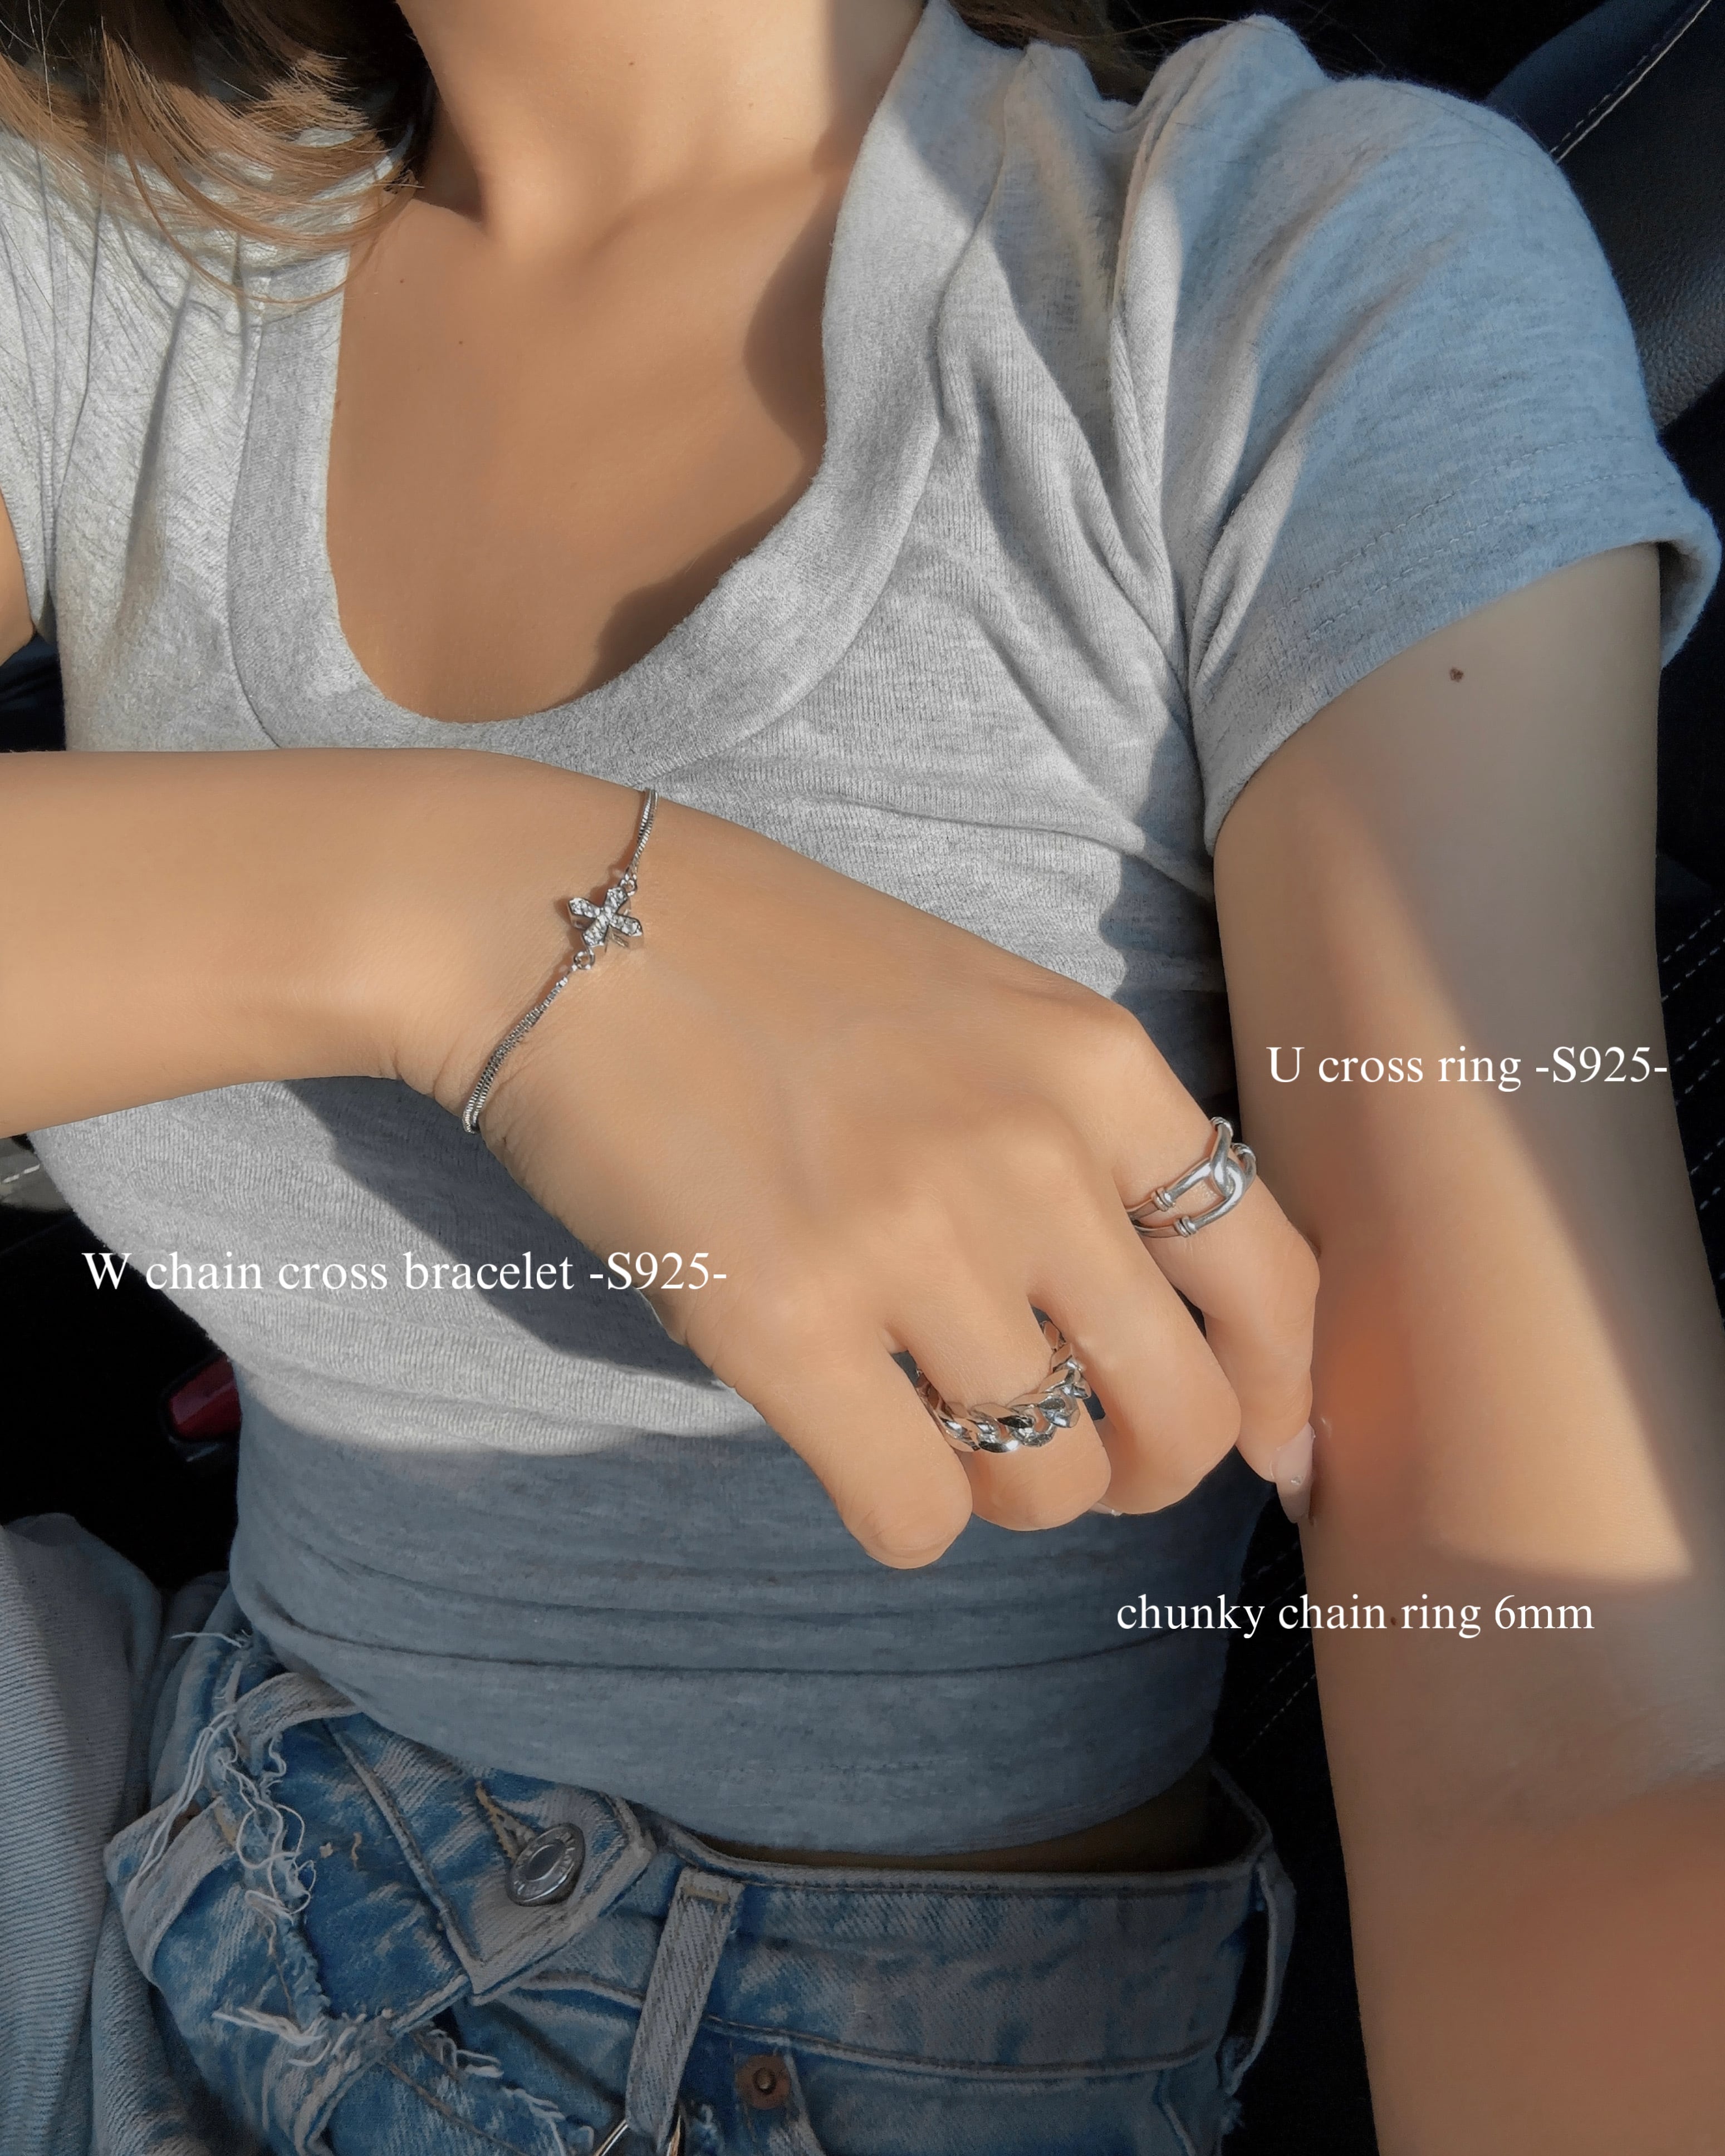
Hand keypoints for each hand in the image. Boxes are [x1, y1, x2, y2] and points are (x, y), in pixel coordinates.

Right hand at [423, 786, 1316, 1566]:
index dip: (1285, 1396)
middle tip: (1076, 1458)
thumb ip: (1081, 1139)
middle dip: (1145, 1470)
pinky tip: (858, 1447)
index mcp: (1098, 1067)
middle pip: (1184, 1413)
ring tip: (937, 1424)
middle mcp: (1033, 1157)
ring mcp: (911, 1241)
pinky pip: (915, 1516)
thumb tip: (1154, 1315)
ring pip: (1048, 1482)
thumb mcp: (980, 1008)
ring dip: (1007, 1489)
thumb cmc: (770, 966)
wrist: (568, 922)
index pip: (1274, 1278)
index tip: (1265, 1453)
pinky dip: (905, 1515)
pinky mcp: (783, 1322)